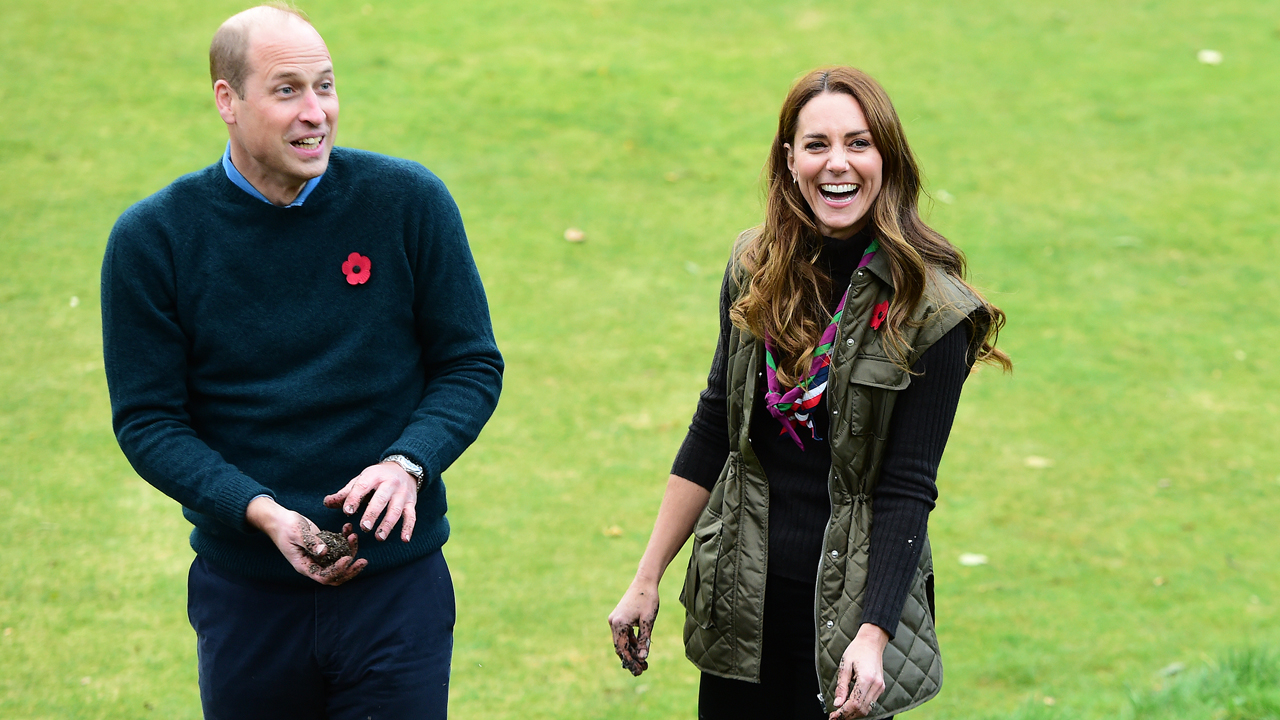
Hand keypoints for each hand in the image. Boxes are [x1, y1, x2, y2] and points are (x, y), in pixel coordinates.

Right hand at [246, 497, 365, 584]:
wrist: (280, 519)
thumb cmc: (285, 526)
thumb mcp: (297, 533)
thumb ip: (310, 542)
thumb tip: (324, 552)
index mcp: (305, 566)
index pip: (324, 576)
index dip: (338, 570)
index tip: (348, 558)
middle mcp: (314, 564)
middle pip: (336, 575)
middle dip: (351, 570)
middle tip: (363, 561)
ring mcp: (320, 556)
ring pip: (340, 561)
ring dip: (350, 551)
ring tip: (353, 536)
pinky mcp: (324, 547)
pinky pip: (339, 548)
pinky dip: (345, 541)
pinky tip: (348, 528)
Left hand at [324, 461, 417, 541]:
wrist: (404, 468)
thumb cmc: (377, 477)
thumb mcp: (362, 480)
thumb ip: (345, 493)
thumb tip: (327, 503)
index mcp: (374, 476)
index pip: (363, 486)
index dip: (355, 498)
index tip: (347, 512)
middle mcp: (390, 483)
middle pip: (381, 499)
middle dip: (372, 514)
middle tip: (364, 527)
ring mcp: (402, 494)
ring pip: (396, 510)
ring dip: (388, 524)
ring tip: (379, 537)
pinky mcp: (411, 502)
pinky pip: (411, 516)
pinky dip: (409, 528)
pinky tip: (404, 539)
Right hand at [608, 578, 659, 675]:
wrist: (645, 581)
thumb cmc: (648, 599)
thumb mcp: (648, 621)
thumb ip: (644, 640)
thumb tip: (643, 657)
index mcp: (619, 624)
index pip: (622, 649)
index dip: (630, 661)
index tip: (639, 671)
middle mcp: (613, 622)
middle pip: (620, 647)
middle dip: (631, 659)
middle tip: (642, 670)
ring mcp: (615, 620)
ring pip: (621, 641)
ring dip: (631, 651)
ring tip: (643, 662)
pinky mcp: (619, 618)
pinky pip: (623, 634)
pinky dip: (631, 642)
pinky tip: (640, 649)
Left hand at [829, 624, 889, 718]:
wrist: (872, 642)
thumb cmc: (857, 650)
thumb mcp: (845, 666)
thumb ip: (841, 686)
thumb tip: (837, 703)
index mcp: (866, 679)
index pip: (854, 703)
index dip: (843, 712)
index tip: (834, 716)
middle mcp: (876, 685)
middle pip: (862, 709)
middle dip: (848, 715)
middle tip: (835, 716)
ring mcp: (880, 687)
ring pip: (868, 709)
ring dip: (854, 713)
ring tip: (842, 712)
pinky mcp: (881, 687)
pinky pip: (871, 703)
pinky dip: (861, 707)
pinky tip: (851, 705)